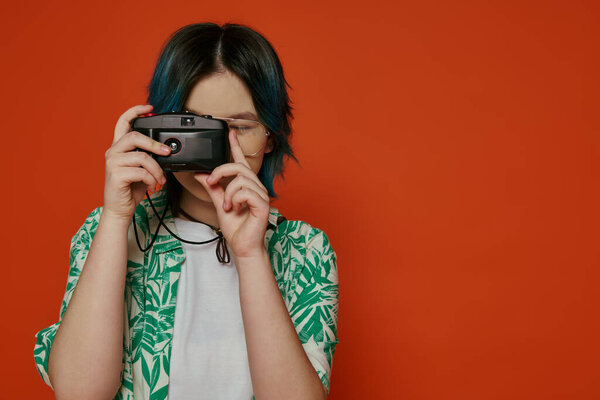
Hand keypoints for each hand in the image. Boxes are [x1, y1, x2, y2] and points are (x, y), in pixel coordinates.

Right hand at [103, 104, 170, 222]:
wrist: (119, 209)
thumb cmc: (130, 189)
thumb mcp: (141, 169)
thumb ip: (147, 156)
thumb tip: (165, 150)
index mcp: (118, 148)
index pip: (123, 122)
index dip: (135, 111)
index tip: (149, 108)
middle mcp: (113, 152)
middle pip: (136, 136)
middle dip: (156, 144)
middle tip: (167, 153)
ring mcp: (112, 163)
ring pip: (143, 157)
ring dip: (157, 170)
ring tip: (160, 180)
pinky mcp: (116, 175)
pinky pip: (141, 172)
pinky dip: (151, 180)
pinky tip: (152, 186)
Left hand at [195, 129, 269, 260]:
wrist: (242, 246)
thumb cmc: (236, 228)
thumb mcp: (219, 204)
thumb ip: (212, 188)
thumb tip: (200, 174)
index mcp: (245, 185)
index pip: (241, 161)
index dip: (235, 146)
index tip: (230, 133)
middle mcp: (255, 187)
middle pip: (238, 167)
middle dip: (221, 171)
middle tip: (211, 182)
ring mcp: (260, 195)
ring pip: (240, 179)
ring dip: (228, 193)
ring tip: (228, 206)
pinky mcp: (263, 204)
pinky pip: (245, 191)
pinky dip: (235, 200)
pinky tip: (236, 209)